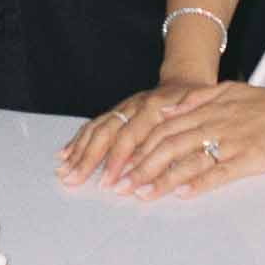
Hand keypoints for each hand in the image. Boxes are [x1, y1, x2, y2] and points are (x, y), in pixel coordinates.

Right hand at [55, 82, 203, 189]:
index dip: (116, 160)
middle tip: (74, 180)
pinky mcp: (116, 111)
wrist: (184, 81)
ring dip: (78, 151)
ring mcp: (122, 108)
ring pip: (96, 129)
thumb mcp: (201, 106)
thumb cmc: (195, 101)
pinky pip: (94, 125)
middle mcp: (133, 106)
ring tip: (64, 171)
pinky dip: (78, 140)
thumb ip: (187, 118)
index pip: (130, 136)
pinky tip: (66, 154)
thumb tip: (172, 129)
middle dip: (87, 159)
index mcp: (153, 107)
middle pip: (106, 133)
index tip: (107, 182)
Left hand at [112, 81, 264, 199]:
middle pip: (167, 145)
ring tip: (140, 194)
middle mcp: (212, 123)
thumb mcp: (229, 90)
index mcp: (207, 108)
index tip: (121, 163)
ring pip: (187, 159)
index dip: (139, 145)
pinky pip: (219, 172)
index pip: (163, 128)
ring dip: (161, 178)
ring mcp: (229, 141)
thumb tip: (167, 108)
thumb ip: (197, 99)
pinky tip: (181, 194)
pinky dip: (198, 183)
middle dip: (140, 165)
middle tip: (118, 185)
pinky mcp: (248, 158)